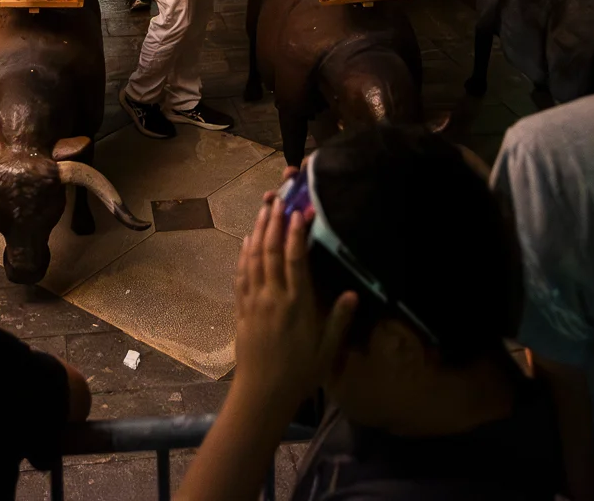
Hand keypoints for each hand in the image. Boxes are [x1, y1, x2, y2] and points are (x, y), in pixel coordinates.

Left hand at [230, 198, 356, 415]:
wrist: (262, 394)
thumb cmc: (300, 373)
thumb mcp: (327, 350)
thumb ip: (338, 320)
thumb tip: (352, 292)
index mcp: (297, 305)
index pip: (295, 260)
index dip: (296, 233)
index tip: (300, 211)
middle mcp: (273, 297)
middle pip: (270, 251)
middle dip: (273, 222)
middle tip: (277, 198)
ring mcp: (253, 302)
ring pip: (253, 258)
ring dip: (257, 231)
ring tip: (262, 209)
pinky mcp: (241, 309)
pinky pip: (241, 275)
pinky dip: (244, 254)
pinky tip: (247, 241)